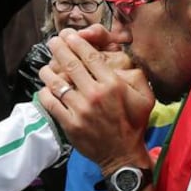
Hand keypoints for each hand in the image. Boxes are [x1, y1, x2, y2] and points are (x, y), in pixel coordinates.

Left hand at [38, 28, 153, 175]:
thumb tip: (123, 58)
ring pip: (57, 83)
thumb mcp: (145, 97)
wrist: (122, 155)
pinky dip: (45, 93)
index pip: (90, 57)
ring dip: (48, 71)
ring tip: (46, 66)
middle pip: (71, 64)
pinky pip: (51, 103)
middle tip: (53, 41)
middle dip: (59, 49)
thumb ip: (137, 76)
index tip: (69, 35)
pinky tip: (45, 88)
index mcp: (113, 85)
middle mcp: (95, 94)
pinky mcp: (69, 124)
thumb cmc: (134, 124)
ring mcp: (80, 110)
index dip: (77, 42)